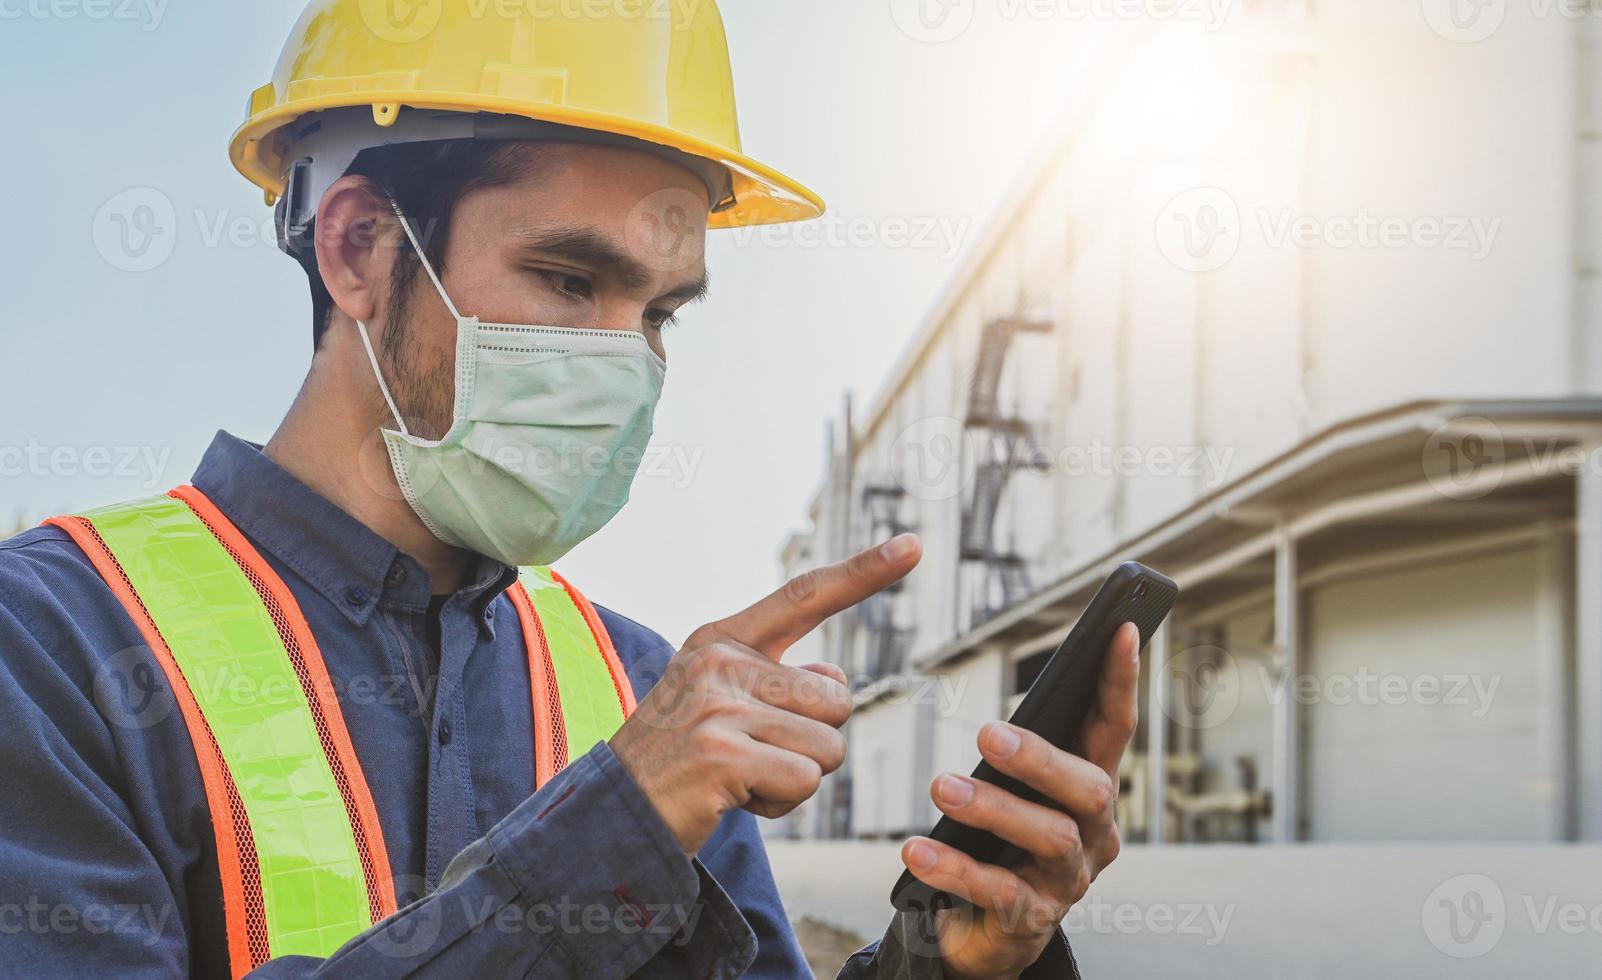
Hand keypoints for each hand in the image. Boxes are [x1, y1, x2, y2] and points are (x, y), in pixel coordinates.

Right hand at [611, 534, 922, 853]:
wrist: (615, 815)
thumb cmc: (681, 760)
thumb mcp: (720, 700)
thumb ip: (777, 679)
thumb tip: (835, 675)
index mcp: (722, 639)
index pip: (804, 595)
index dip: (863, 572)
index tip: (912, 545)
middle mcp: (721, 663)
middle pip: (837, 699)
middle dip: (813, 741)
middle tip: (753, 755)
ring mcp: (720, 707)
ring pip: (828, 748)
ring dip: (797, 777)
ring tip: (741, 777)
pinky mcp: (722, 755)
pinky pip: (804, 783)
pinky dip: (781, 803)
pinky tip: (736, 798)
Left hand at [899, 623, 1140, 979]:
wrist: (985, 932)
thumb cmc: (999, 843)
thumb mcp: (1012, 793)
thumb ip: (1017, 756)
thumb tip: (995, 721)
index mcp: (1091, 790)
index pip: (1114, 727)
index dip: (1120, 681)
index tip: (1118, 630)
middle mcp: (1094, 833)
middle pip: (1089, 788)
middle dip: (1041, 758)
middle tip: (987, 734)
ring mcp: (1068, 881)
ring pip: (1049, 837)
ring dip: (994, 808)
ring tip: (941, 787)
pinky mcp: (1031, 919)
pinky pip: (999, 891)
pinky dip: (956, 868)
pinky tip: (917, 851)